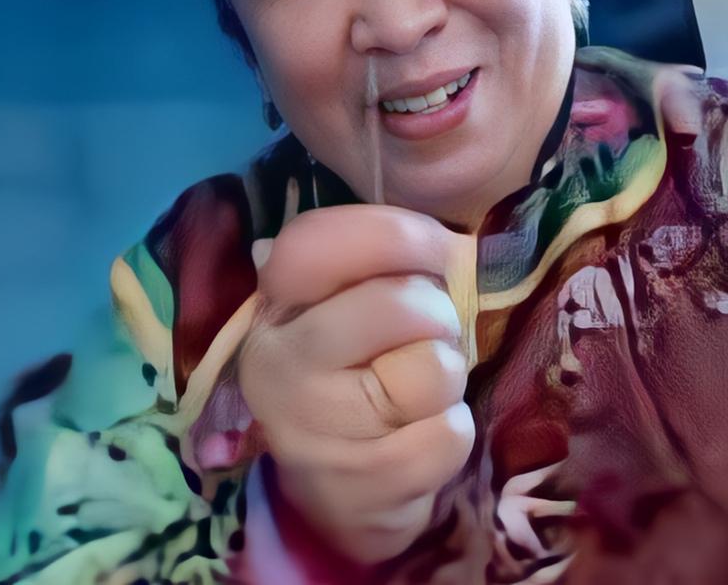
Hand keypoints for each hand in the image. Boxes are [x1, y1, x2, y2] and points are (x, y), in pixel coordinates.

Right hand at [238, 205, 476, 566]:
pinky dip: (453, 431)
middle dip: (437, 314)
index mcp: (275, 304)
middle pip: (396, 304)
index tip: (437, 251)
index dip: (395, 235)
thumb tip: (448, 245)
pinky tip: (422, 434)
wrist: (335, 493)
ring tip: (420, 390)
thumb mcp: (349, 306)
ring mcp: (313, 430)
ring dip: (447, 377)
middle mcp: (279, 363)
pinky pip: (449, 434)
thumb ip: (380, 263)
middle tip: (427, 334)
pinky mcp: (358, 486)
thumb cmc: (357, 373)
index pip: (316, 241)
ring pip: (432, 370)